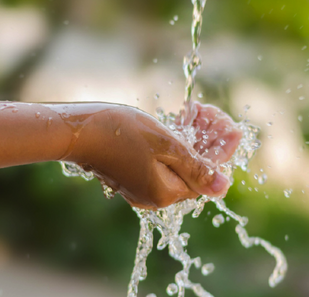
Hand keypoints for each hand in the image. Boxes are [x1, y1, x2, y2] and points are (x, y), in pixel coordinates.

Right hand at [55, 103, 234, 209]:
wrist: (76, 131)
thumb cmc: (120, 133)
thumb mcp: (164, 146)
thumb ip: (195, 167)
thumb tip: (223, 188)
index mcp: (166, 192)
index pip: (207, 175)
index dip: (222, 151)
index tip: (233, 128)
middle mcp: (155, 194)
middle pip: (193, 169)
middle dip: (207, 141)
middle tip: (215, 115)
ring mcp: (141, 185)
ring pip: (177, 163)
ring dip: (191, 139)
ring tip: (199, 113)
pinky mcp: (131, 173)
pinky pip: (161, 161)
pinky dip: (173, 144)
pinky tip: (180, 122)